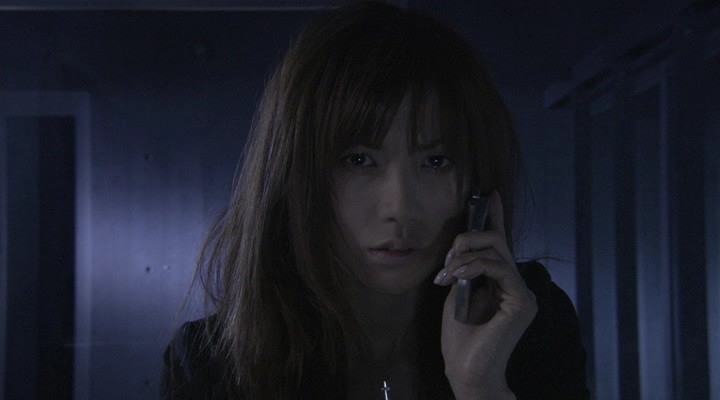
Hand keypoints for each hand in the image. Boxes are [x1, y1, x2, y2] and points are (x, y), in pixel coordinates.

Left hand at [433, 191, 536, 399]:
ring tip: (448, 273)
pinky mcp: (521, 302)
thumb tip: (464, 248)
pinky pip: (498, 268)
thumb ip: (466, 270)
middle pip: (498, 241)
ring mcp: (522, 294)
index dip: (496, 218)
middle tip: (448, 258)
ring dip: (465, 256)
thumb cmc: (459, 339)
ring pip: (498, 251)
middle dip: (469, 238)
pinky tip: (456, 277)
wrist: (466, 371)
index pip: (501, 245)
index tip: (489, 195)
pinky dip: (473, 267)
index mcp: (502, 283)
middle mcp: (516, 285)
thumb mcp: (458, 293)